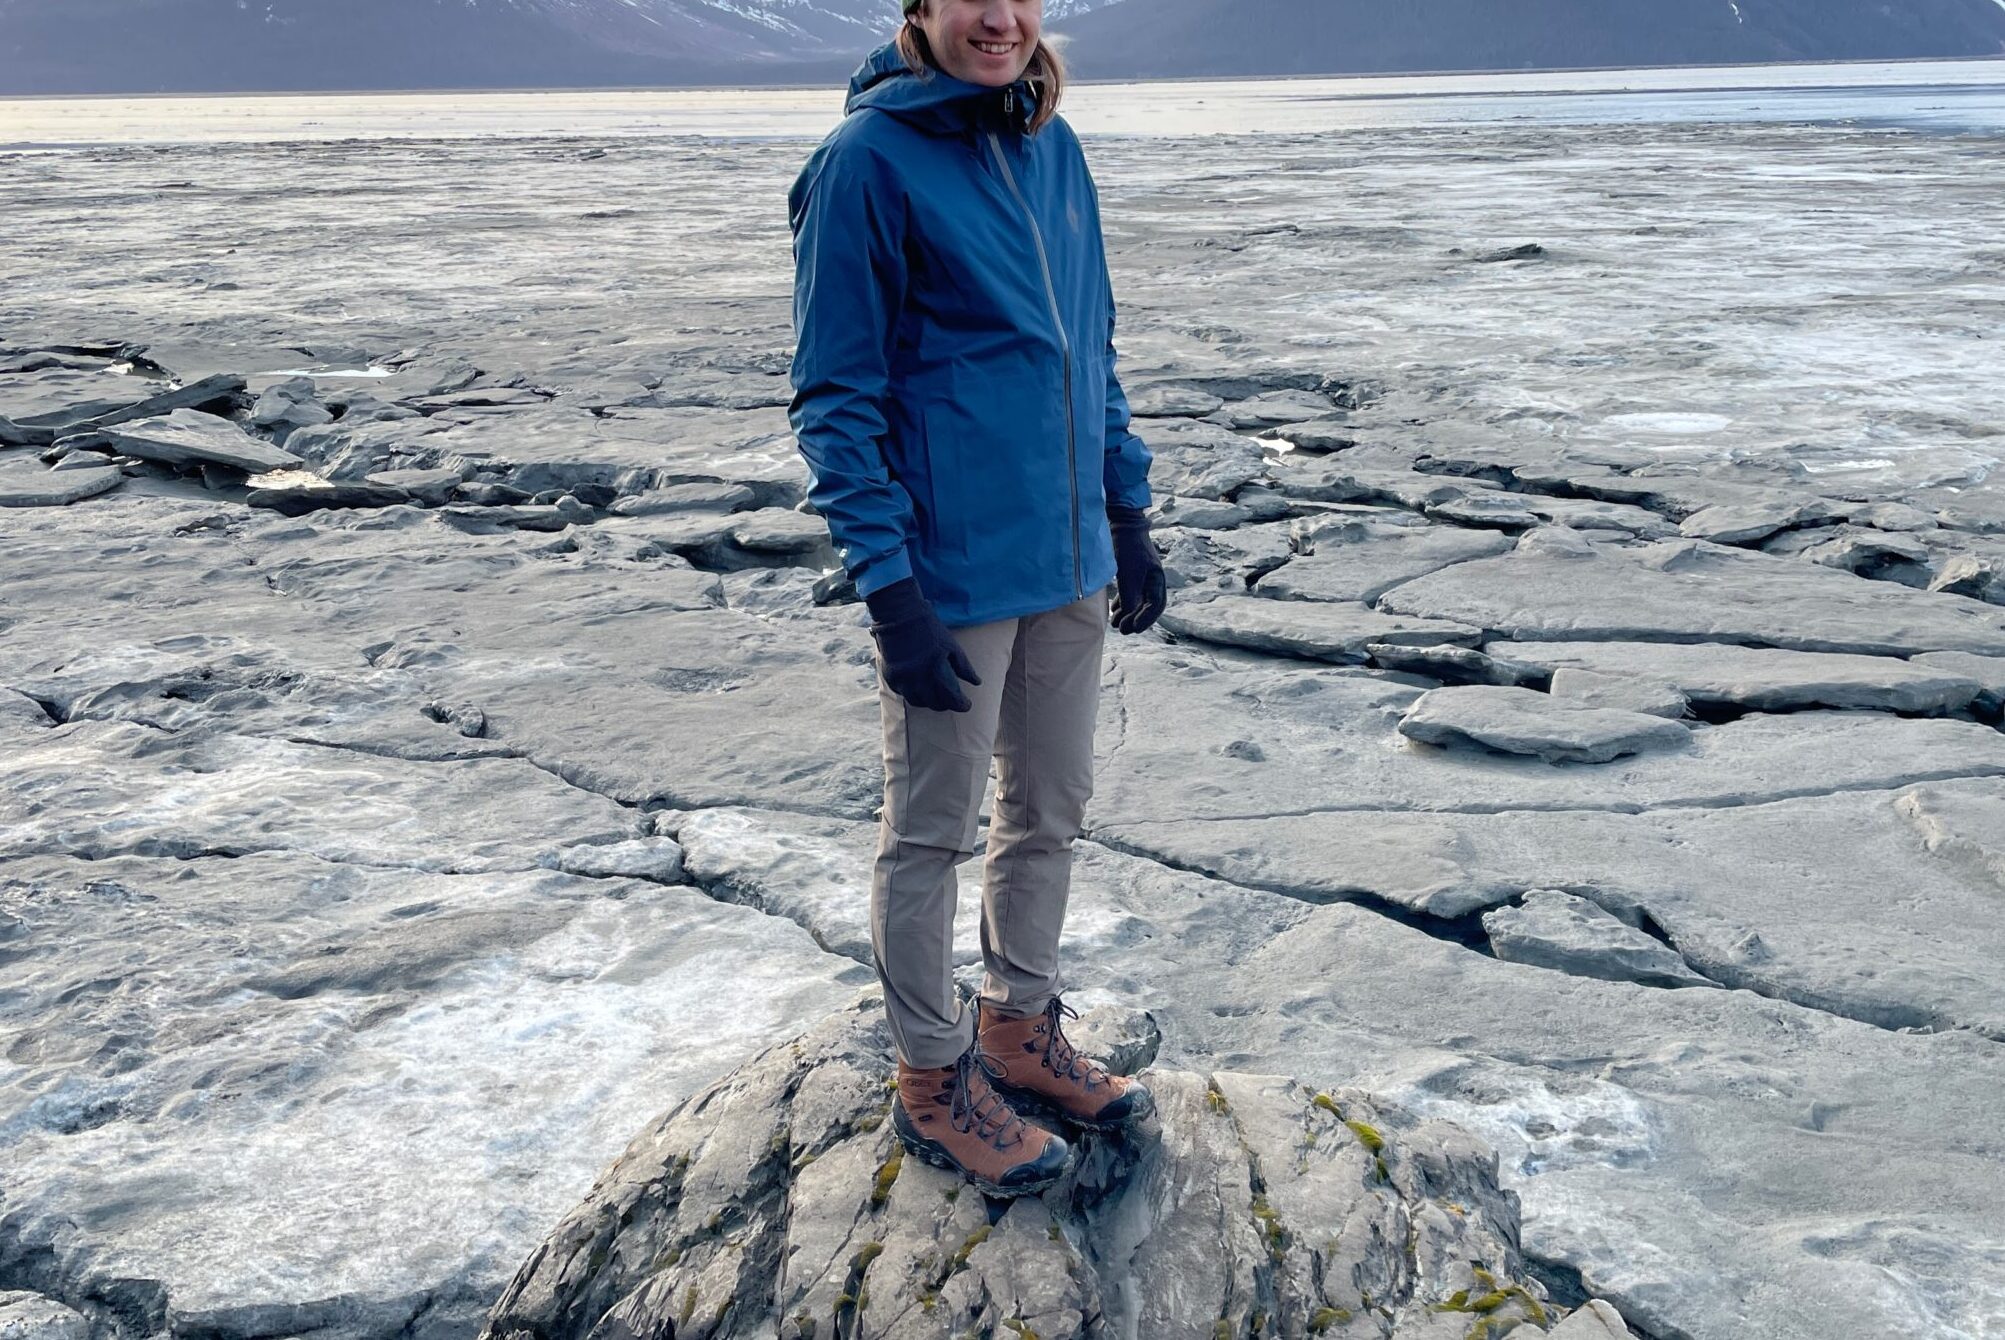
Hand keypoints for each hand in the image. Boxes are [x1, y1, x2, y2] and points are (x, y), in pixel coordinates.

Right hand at [862, 576, 981, 711]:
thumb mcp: (951, 645)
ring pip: (917, 702)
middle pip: (934, 703)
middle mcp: (918, 678)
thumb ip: (964, 667)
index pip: (951, 698)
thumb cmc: (929, 628)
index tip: (967, 704)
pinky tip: (920, 688)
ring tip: (936, 697)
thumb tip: (976, 683)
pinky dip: (913, 694)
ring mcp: (902, 678)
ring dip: (929, 702)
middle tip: (952, 701)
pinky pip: (903, 694)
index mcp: (936, 669)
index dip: (961, 704)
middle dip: (946, 704)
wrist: (898, 615)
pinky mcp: (890, 676)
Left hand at [1107, 504, 1166, 634]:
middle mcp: (1152, 579)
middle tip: (1123, 630)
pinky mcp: (1130, 572)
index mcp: (1157, 579)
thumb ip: (1130, 596)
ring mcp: (1142, 575)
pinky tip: (1114, 610)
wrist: (1122, 524)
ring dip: (1127, 614)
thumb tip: (1129, 616)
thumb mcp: (1129, 575)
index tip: (1133, 629)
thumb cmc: (1128, 548)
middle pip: (1148, 606)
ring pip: (1138, 601)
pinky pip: (1130, 593)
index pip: (1156, 606)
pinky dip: (1123, 603)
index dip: (1146, 620)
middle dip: (1136, 620)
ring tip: (1115, 623)